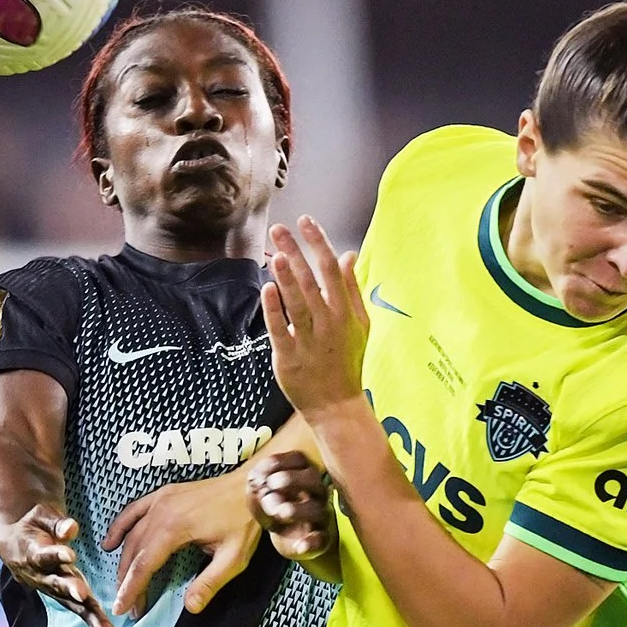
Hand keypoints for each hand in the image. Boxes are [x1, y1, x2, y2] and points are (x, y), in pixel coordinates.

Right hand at [0, 501, 126, 626]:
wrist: (16, 543)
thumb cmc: (33, 526)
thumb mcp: (40, 517)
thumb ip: (56, 524)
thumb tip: (71, 528)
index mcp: (35, 555)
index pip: (46, 556)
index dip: (56, 555)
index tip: (69, 555)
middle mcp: (47, 578)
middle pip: (63, 589)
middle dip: (76, 596)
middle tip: (86, 598)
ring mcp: (60, 591)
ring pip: (78, 609)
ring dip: (96, 625)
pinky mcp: (70, 599)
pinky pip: (87, 615)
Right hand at [104, 467, 261, 619]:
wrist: (249, 487)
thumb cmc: (244, 522)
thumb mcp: (233, 558)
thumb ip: (210, 583)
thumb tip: (190, 607)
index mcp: (174, 528)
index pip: (144, 564)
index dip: (132, 588)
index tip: (123, 609)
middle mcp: (160, 511)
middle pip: (134, 552)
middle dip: (127, 580)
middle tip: (128, 605)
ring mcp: (159, 500)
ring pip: (131, 534)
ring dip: (123, 561)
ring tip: (122, 584)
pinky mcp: (162, 494)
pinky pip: (132, 511)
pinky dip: (119, 527)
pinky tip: (110, 543)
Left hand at [246, 450, 336, 566]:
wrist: (290, 538)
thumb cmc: (277, 509)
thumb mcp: (261, 496)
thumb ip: (256, 486)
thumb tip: (255, 480)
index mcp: (303, 475)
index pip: (300, 459)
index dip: (281, 461)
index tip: (261, 470)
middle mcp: (316, 492)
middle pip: (313, 478)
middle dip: (292, 479)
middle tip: (271, 484)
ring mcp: (320, 515)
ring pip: (317, 509)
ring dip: (298, 509)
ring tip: (279, 512)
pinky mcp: (321, 538)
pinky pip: (322, 539)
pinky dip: (312, 542)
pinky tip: (300, 546)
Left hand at [261, 219, 370, 421]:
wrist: (337, 404)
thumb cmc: (347, 361)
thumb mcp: (359, 323)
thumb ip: (352, 288)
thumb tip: (348, 254)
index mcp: (344, 312)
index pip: (332, 270)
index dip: (319, 243)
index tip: (306, 222)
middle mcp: (328, 323)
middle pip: (311, 282)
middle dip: (296, 253)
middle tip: (279, 229)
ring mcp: (309, 341)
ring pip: (297, 304)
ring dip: (287, 278)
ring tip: (276, 253)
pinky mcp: (290, 358)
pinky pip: (280, 330)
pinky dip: (274, 310)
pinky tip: (267, 289)